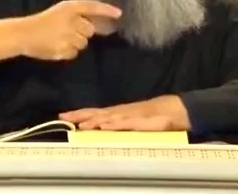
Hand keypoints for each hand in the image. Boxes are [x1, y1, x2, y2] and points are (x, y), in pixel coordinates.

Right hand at [21, 0, 121, 60]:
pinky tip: (57, 47)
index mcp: (68, 7)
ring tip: (60, 39)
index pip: (92, 6)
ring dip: (75, 43)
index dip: (106, 10)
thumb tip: (99, 26)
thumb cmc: (43, 22)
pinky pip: (74, 53)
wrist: (24, 34)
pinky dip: (68, 52)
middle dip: (82, 32)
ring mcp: (67, 36)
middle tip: (68, 32)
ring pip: (83, 43)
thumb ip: (78, 17)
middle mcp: (70, 20)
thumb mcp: (60, 13)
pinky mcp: (63, 49)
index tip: (119, 14)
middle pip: (89, 30)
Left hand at [59, 95, 190, 130]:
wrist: (173, 109)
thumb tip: (102, 127)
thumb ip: (119, 124)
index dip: (79, 113)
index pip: (94, 112)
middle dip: (80, 115)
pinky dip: (113, 124)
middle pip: (96, 113)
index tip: (63, 115)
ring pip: (108, 118)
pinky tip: (104, 125)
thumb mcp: (133, 122)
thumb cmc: (153, 116)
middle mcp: (120, 112)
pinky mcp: (141, 122)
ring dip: (93, 121)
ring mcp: (130, 116)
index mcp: (117, 113)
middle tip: (63, 116)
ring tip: (80, 124)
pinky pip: (124, 123)